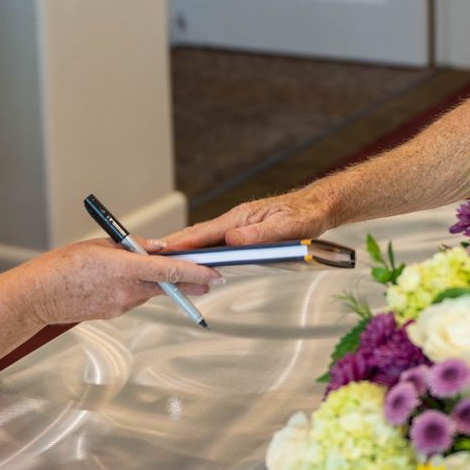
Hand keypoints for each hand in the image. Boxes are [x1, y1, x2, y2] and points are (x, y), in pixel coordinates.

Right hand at [27, 239, 221, 325]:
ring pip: (149, 292)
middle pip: (167, 286)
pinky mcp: (114, 314)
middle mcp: (125, 291)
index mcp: (123, 268)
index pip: (168, 270)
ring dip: (156, 282)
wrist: (37, 296)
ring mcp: (120, 306)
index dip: (195, 272)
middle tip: (210, 280)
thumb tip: (158, 247)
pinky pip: (133, 299)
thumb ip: (133, 246)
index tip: (214, 273)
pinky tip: (121, 281)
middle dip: (190, 283)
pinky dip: (136, 289)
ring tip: (144, 268)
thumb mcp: (99, 244)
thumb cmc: (62, 265)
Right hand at [151, 189, 334, 251]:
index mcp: (240, 218)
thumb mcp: (286, 226)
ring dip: (186, 248)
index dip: (183, 244)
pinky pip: (216, 241)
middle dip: (175, 246)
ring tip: (164, 262)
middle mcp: (235, 220)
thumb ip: (259, 234)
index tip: (162, 252)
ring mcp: (238, 225)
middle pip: (198, 234)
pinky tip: (196, 259)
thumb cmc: (304, 215)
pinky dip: (201, 249)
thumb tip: (232, 240)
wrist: (318, 207)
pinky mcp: (243, 231)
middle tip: (151, 259)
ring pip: (205, 238)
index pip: (205, 232)